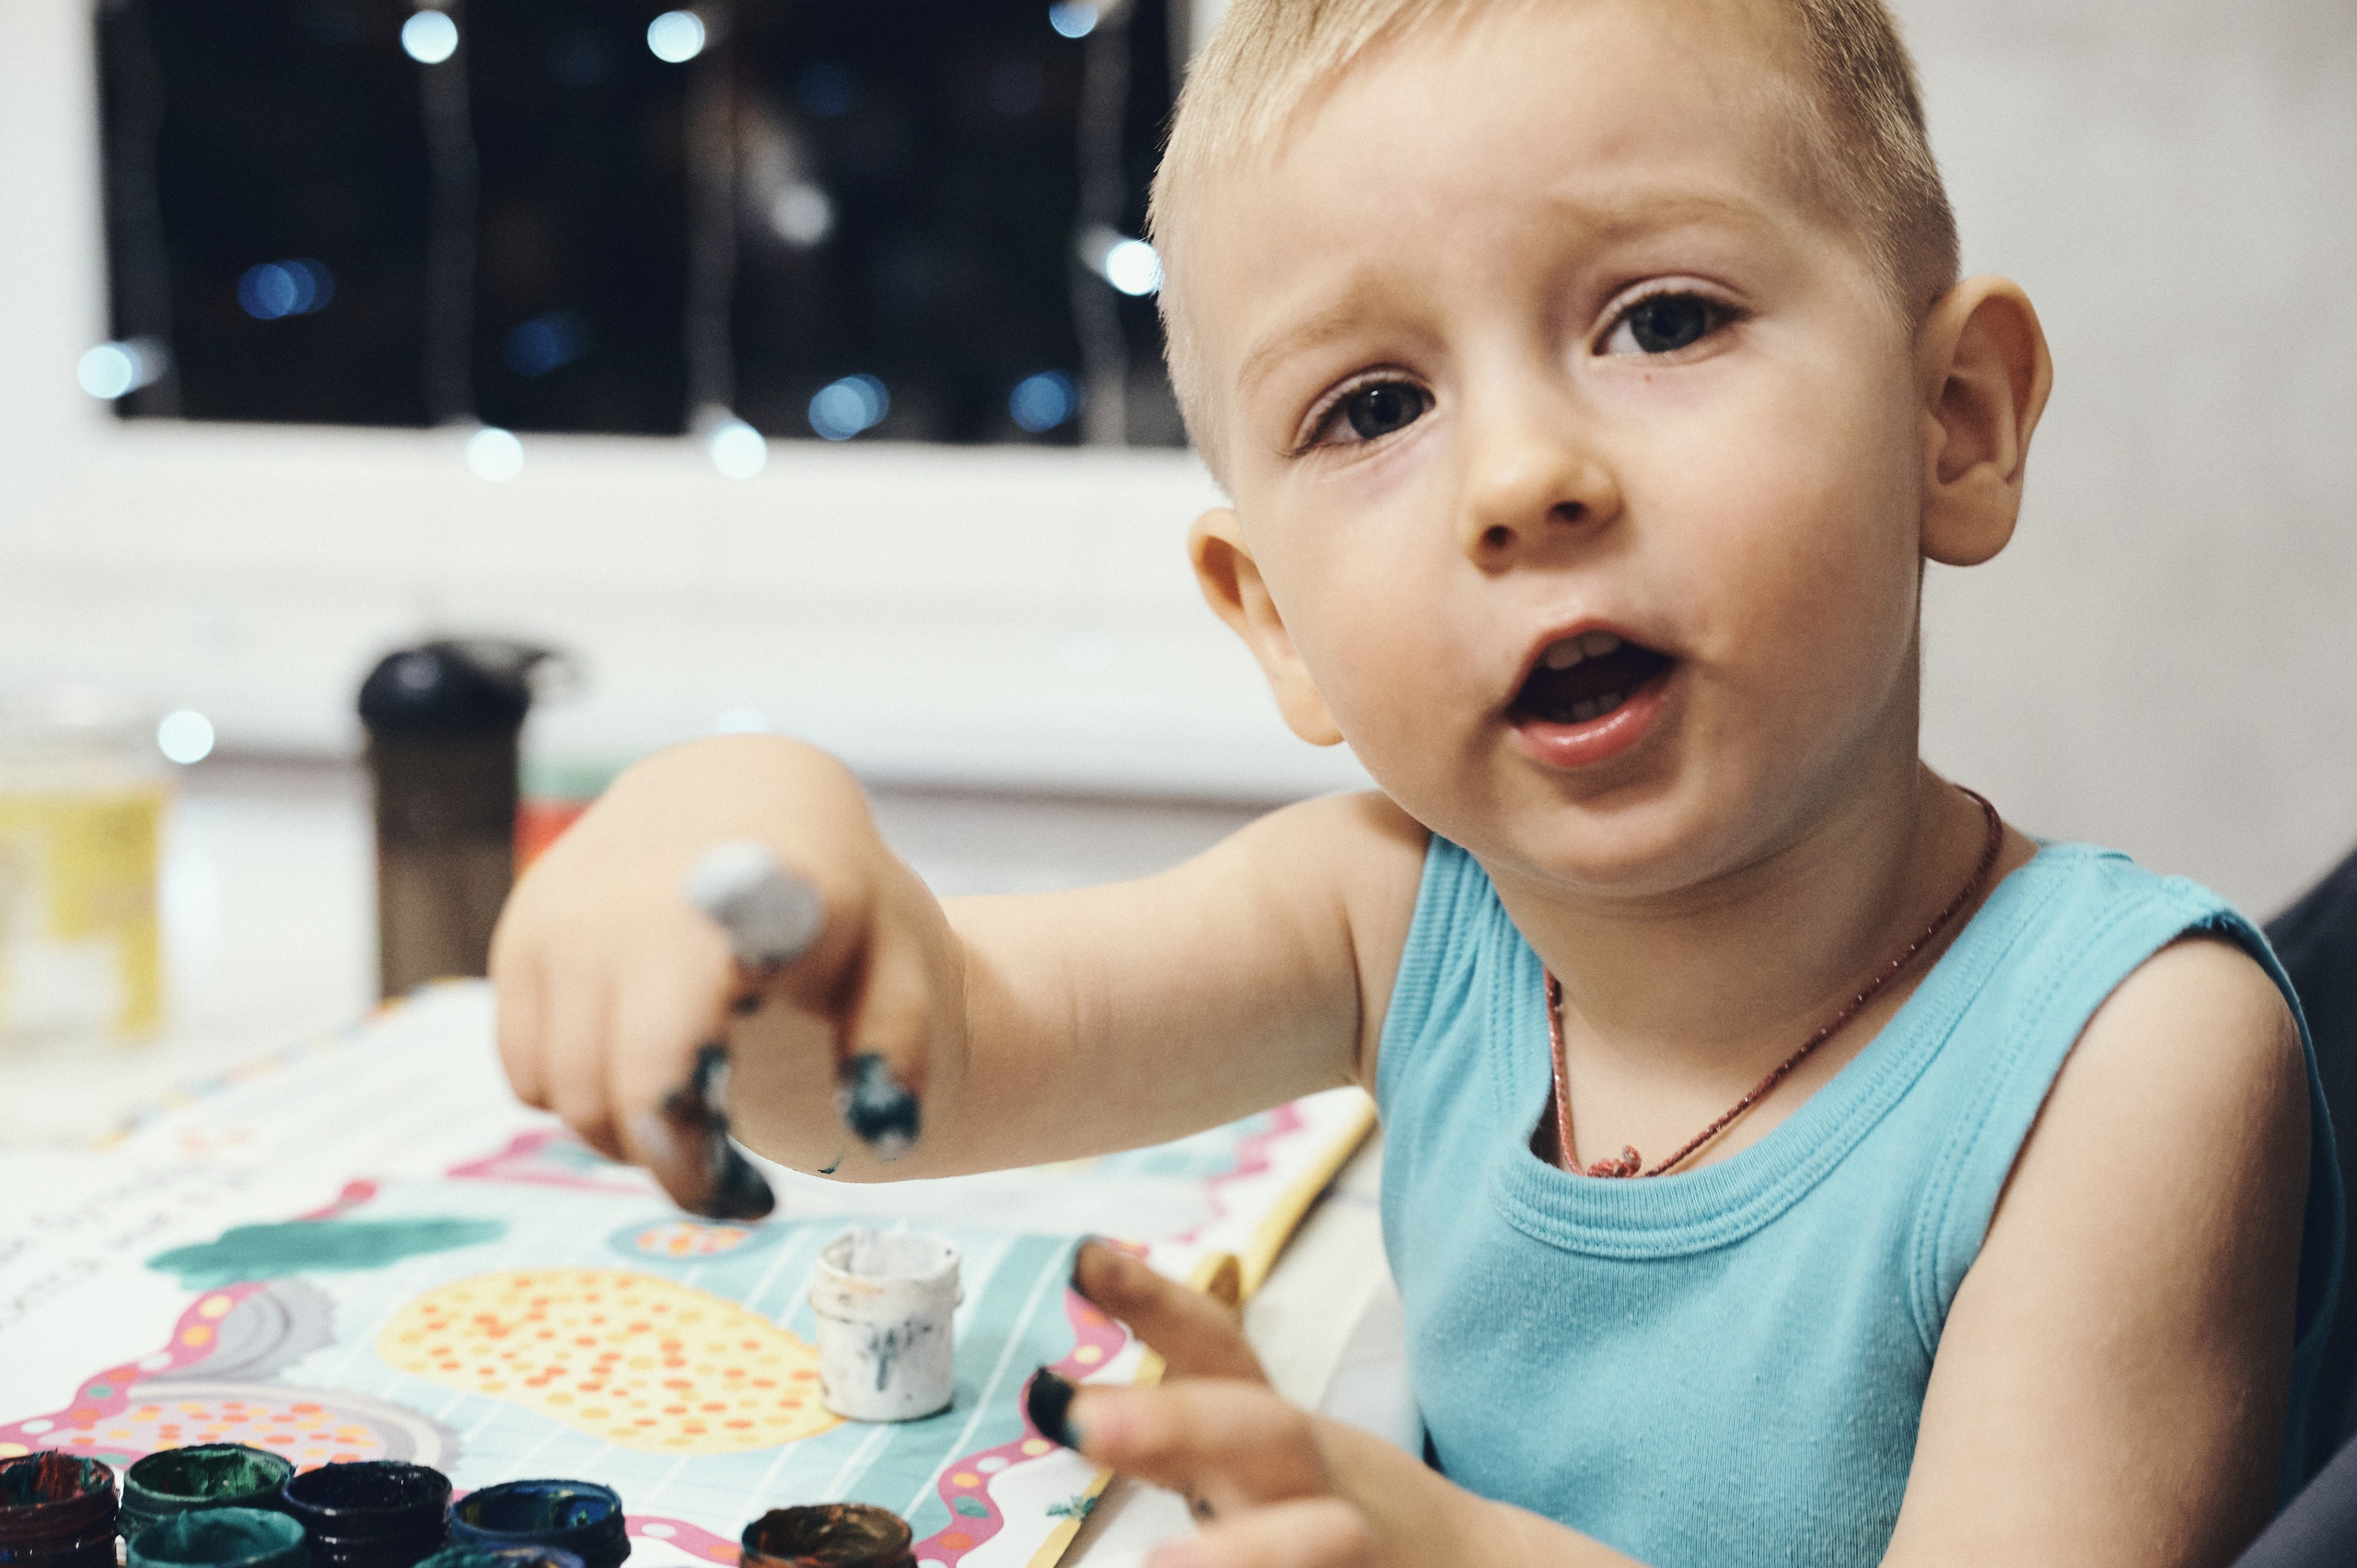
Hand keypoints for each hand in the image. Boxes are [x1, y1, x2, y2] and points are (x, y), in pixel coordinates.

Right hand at [489, 736, 964, 1207]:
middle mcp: (617, 906)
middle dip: (670, 1166)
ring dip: (621, 1131)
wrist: (738, 793)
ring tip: (700, 1108)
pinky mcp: (516, 937)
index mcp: (721, 908)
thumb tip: (881, 1135)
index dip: (685, 1137)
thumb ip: (899, 1041)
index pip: (664, 1056)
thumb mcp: (899, 957)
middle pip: (607, 1101)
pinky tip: (648, 1062)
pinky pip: (526, 1068)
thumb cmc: (829, 893)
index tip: (742, 1192)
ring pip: (557, 1096)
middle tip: (738, 1185)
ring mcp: (555, 920)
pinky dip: (579, 1092)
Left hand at [1047, 1241, 1374, 1567]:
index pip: (1219, 1352)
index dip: (1155, 1303)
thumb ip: (1183, 1425)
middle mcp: (1316, 1484)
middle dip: (1177, 1421)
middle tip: (1084, 1419)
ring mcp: (1353, 1545)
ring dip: (1247, 1553)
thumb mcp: (1266, 1453)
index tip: (1082, 1260)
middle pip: (1261, 1434)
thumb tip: (1048, 1397)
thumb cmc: (1339, 1515)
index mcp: (1279, 1439)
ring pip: (1320, 1543)